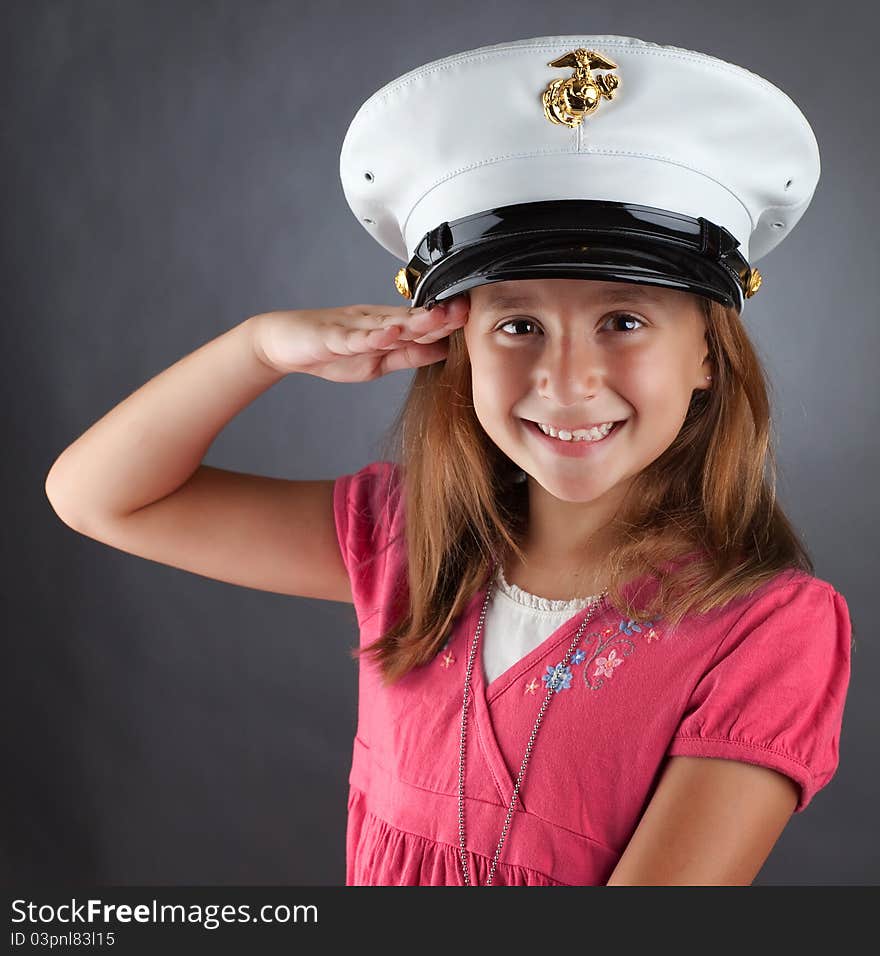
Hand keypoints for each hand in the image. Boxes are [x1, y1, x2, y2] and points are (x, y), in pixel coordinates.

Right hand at [251, 297, 468, 381]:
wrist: (282, 344)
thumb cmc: (330, 351)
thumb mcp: (377, 362)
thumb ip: (409, 356)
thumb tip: (443, 350)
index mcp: (387, 329)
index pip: (423, 327)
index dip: (447, 322)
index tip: (475, 316)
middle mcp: (374, 322)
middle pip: (411, 319)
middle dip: (439, 315)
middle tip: (465, 307)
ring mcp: (352, 327)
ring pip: (388, 324)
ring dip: (414, 321)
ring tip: (437, 317)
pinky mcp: (331, 337)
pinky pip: (354, 337)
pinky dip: (371, 335)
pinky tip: (388, 332)